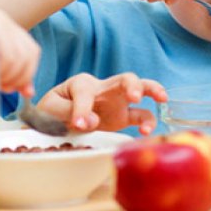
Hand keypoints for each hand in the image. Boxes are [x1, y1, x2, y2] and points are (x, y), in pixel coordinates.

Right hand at [0, 9, 39, 96]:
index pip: (32, 52)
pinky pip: (8, 53)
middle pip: (30, 53)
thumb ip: (7, 77)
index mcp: (6, 28)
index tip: (18, 90)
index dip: (28, 74)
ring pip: (20, 55)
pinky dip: (3, 69)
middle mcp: (5, 20)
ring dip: (11, 75)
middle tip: (6, 89)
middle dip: (21, 77)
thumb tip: (29, 92)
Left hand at [36, 73, 165, 135]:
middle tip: (134, 96)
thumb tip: (94, 121)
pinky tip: (147, 132)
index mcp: (81, 84)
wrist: (54, 118)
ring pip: (139, 89)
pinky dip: (147, 121)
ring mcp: (115, 101)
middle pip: (123, 78)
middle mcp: (103, 88)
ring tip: (162, 99)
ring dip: (151, 91)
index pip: (86, 93)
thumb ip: (68, 112)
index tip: (78, 126)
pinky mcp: (122, 116)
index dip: (82, 109)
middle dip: (131, 85)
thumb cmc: (51, 110)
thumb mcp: (49, 109)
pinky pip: (140, 115)